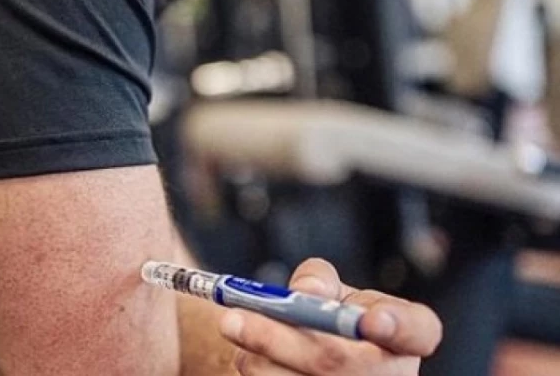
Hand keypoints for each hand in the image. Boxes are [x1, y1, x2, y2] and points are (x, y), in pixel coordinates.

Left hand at [217, 258, 442, 374]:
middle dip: (275, 339)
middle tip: (231, 319)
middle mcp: (390, 375)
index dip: (395, 325)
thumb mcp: (337, 293)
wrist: (318, 360)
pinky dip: (255, 372)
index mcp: (406, 336)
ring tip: (237, 330)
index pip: (417, 330)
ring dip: (254, 358)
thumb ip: (322, 280)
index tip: (370, 318)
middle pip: (333, 362)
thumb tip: (307, 290)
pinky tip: (249, 356)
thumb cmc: (332, 322)